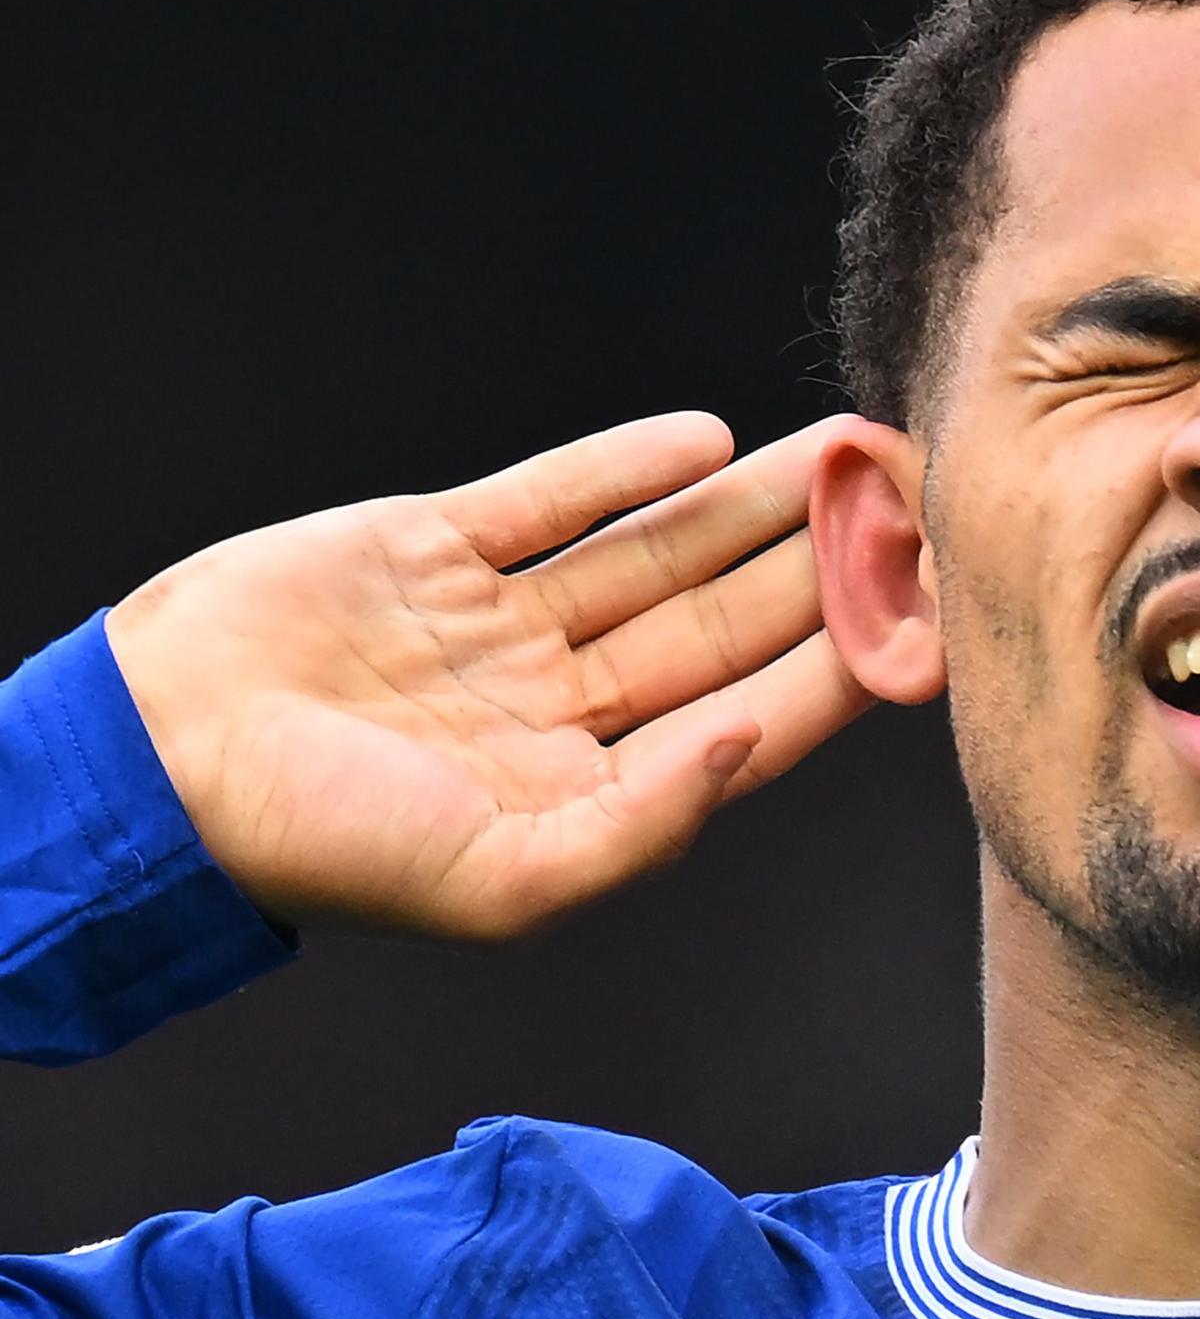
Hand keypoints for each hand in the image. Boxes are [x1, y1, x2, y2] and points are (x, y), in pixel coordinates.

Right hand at [104, 412, 871, 938]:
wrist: (151, 765)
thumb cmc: (322, 847)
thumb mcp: (502, 879)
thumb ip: (645, 822)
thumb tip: (749, 747)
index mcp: (587, 785)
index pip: (748, 716)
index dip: (842, 662)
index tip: (929, 609)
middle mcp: (558, 701)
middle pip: (722, 622)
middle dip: (823, 563)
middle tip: (911, 504)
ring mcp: (499, 621)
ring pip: (656, 550)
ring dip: (751, 502)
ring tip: (844, 451)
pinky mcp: (435, 550)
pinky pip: (552, 499)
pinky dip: (624, 466)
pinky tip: (707, 439)